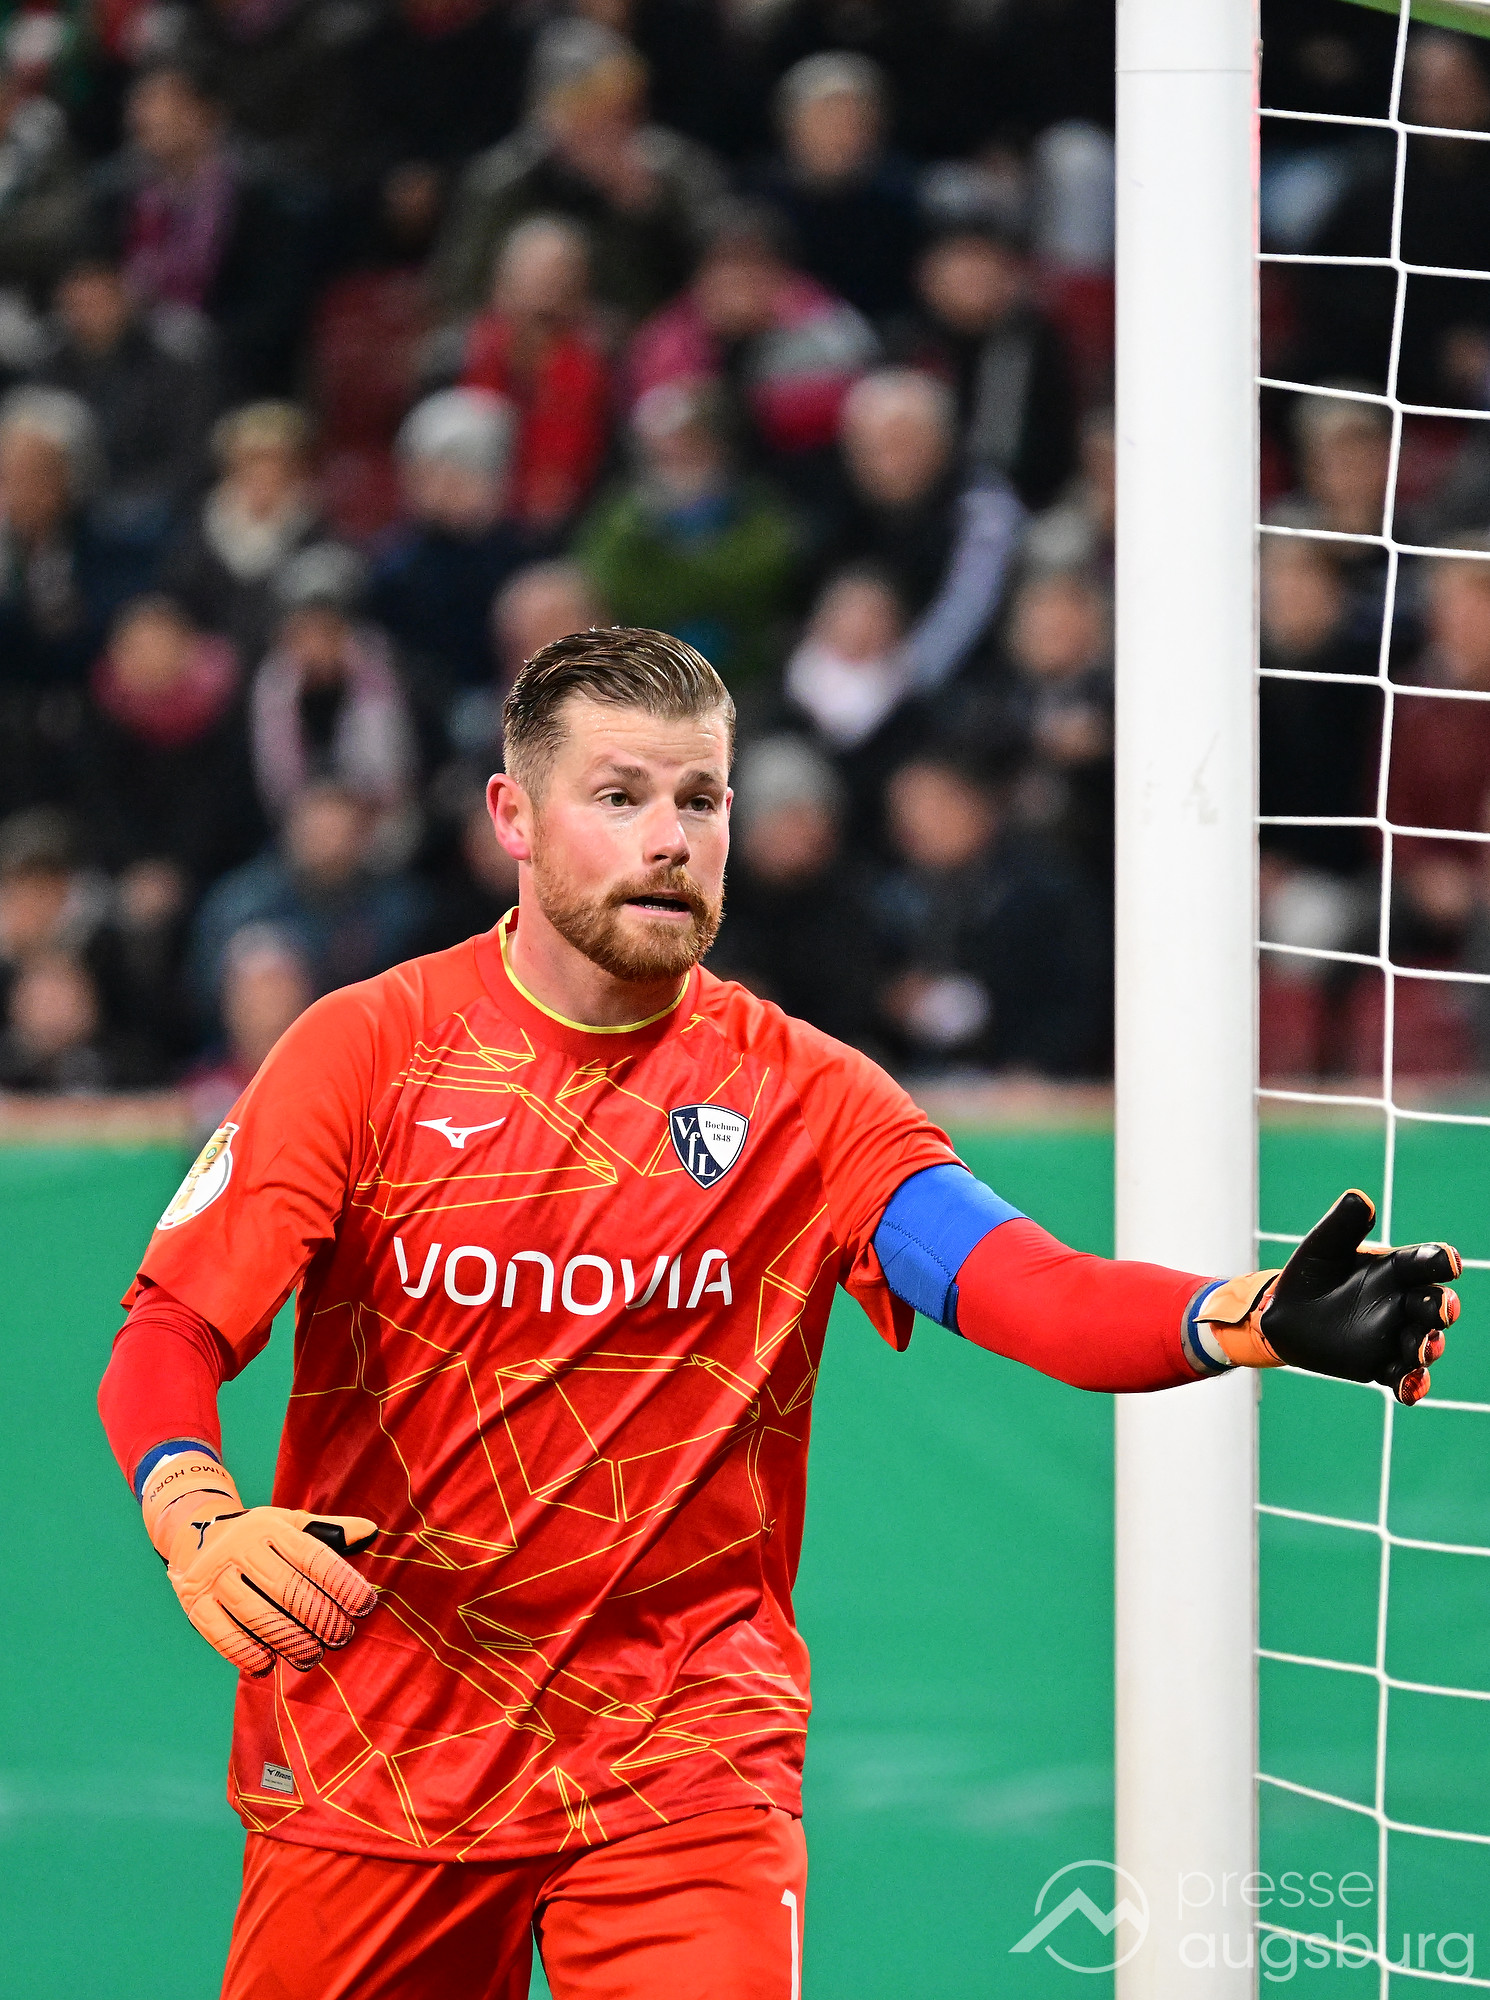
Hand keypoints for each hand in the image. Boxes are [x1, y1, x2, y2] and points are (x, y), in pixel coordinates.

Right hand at [141, 1453, 378, 1674]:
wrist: (192, 1534)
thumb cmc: (257, 1536)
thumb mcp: (289, 1524)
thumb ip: (329, 1531)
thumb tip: (372, 1531)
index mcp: (269, 1526)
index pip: (312, 1556)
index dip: (341, 1582)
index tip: (365, 1606)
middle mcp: (238, 1547)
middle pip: (285, 1587)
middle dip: (318, 1615)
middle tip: (341, 1636)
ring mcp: (212, 1575)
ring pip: (255, 1612)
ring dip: (287, 1639)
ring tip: (311, 1656)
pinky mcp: (194, 1603)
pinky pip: (220, 1633)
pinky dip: (245, 1651)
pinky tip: (267, 1664)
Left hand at [1197, 1189, 1461, 1403]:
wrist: (1284, 1311)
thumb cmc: (1311, 1272)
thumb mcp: (1323, 1246)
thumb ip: (1343, 1224)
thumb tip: (1359, 1198)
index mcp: (1396, 1268)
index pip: (1425, 1262)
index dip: (1439, 1261)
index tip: (1449, 1260)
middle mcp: (1403, 1302)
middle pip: (1434, 1305)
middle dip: (1441, 1307)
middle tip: (1442, 1309)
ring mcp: (1395, 1336)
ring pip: (1423, 1343)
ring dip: (1429, 1347)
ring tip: (1421, 1347)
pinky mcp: (1379, 1364)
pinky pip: (1401, 1377)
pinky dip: (1410, 1385)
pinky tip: (1409, 1389)